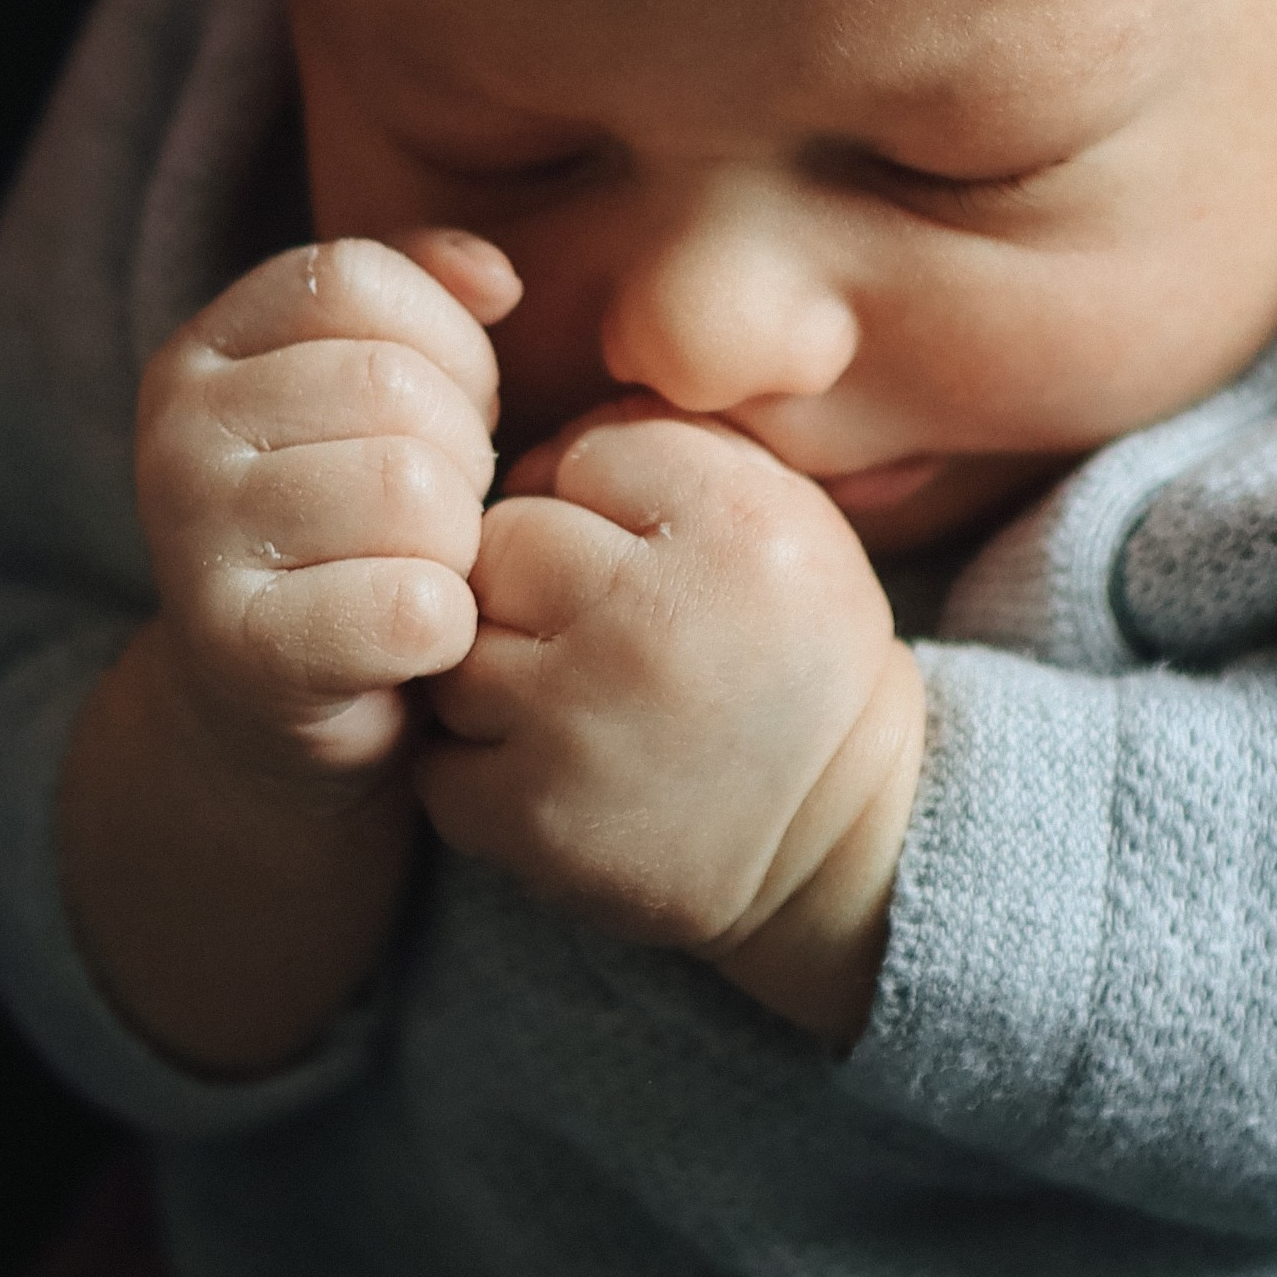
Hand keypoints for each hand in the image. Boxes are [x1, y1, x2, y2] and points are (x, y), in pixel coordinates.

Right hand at [132, 230, 515, 791]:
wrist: (276, 710)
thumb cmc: (352, 528)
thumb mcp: (373, 392)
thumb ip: (425, 301)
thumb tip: (496, 278)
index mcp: (203, 352)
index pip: (357, 280)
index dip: (445, 343)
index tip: (450, 411)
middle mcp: (176, 435)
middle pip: (393, 387)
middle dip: (461, 454)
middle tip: (438, 516)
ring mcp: (193, 545)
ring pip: (413, 493)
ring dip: (458, 544)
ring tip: (423, 570)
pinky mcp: (242, 655)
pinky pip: (415, 607)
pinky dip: (449, 626)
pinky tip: (414, 639)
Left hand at [419, 402, 924, 1042]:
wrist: (840, 836)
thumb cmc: (796, 654)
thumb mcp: (787, 514)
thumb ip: (676, 442)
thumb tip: (543, 440)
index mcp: (734, 527)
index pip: (585, 453)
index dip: (602, 502)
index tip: (645, 556)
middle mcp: (654, 617)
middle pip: (506, 539)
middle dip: (537, 577)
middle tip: (593, 628)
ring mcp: (581, 722)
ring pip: (460, 641)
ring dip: (498, 666)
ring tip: (575, 698)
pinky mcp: (531, 816)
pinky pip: (436, 751)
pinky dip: (477, 761)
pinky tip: (550, 766)